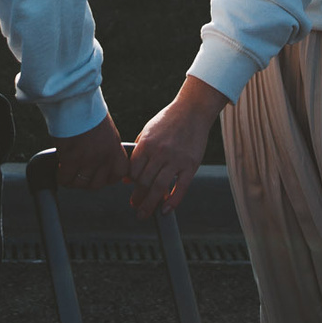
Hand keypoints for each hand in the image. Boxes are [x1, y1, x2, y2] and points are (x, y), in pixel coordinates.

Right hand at [50, 115, 127, 189]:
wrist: (74, 99)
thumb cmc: (85, 108)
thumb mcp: (104, 128)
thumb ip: (104, 144)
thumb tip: (96, 156)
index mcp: (114, 145)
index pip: (120, 173)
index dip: (108, 179)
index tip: (98, 177)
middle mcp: (104, 155)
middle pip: (98, 183)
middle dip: (86, 182)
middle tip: (78, 175)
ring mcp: (89, 159)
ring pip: (81, 184)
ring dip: (73, 181)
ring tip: (67, 173)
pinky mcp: (72, 158)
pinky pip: (66, 178)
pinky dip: (61, 177)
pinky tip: (58, 170)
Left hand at [127, 76, 230, 218]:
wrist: (193, 110)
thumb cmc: (168, 121)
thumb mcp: (147, 131)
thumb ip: (138, 153)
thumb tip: (128, 178)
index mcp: (146, 143)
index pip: (133, 171)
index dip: (131, 183)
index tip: (131, 190)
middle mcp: (160, 152)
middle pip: (144, 182)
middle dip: (138, 198)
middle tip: (136, 207)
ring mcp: (176, 159)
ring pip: (159, 188)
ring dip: (150, 204)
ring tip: (145, 213)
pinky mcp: (191, 164)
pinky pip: (181, 188)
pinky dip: (172, 202)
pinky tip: (165, 210)